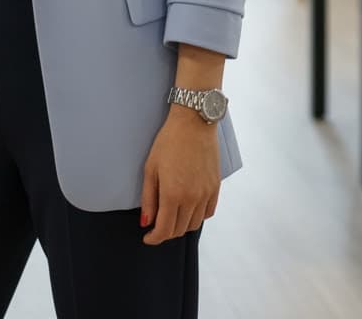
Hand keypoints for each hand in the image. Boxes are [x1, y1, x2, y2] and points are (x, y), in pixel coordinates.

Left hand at [139, 108, 220, 244]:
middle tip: (157, 225)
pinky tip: (188, 208)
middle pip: (179, 230)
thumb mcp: (151, 167)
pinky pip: (208, 213)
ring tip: (172, 216)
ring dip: (181, 226)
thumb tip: (146, 222)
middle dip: (166, 233)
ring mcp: (206, 193)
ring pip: (194, 224)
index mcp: (173, 194)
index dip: (154, 238)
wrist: (194, 122)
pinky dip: (197, 216)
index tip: (147, 237)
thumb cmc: (169, 141)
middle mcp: (192, 198)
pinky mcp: (215, 187)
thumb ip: (148, 198)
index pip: (164, 230)